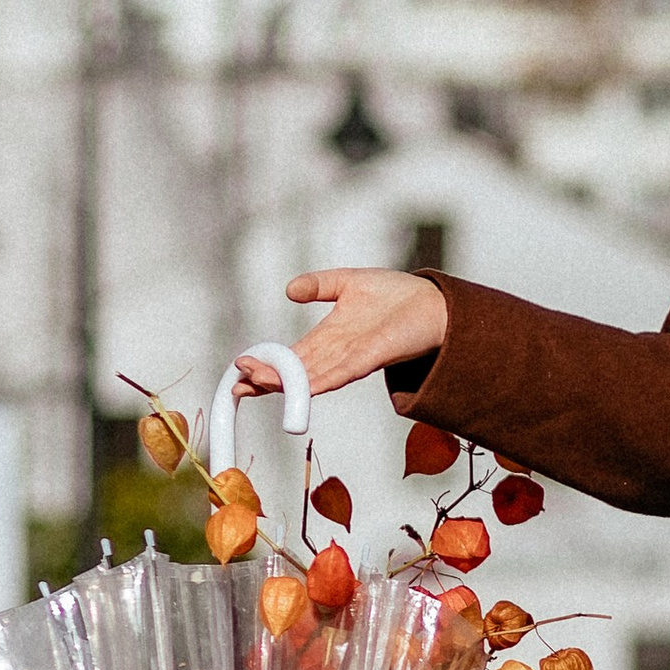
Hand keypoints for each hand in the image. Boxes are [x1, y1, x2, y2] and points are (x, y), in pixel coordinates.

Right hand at [236, 270, 449, 405]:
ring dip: (283, 382)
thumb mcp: (348, 283)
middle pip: (295, 372)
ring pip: (311, 376)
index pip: (291, 356)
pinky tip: (299, 386)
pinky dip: (318, 381)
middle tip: (236, 383)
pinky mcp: (371, 358)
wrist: (433, 304)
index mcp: (329, 337)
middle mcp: (337, 353)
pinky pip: (339, 373)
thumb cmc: (396, 296)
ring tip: (255, 383)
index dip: (266, 363)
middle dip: (266, 378)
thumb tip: (289, 290)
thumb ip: (319, 285)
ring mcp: (352, 359)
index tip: (240, 367)